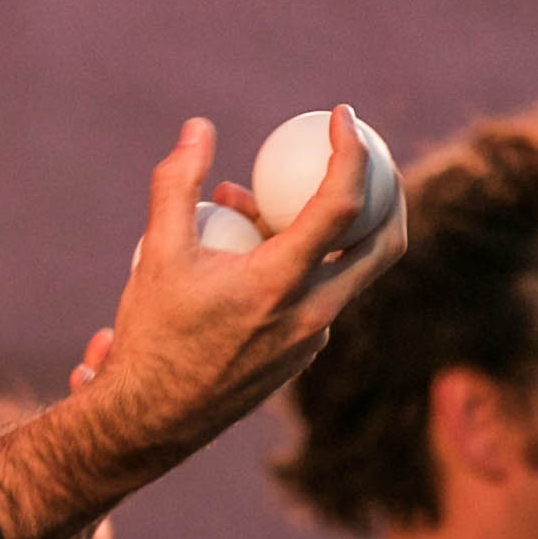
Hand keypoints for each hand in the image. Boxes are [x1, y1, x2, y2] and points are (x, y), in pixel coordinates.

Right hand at [0, 113, 410, 538]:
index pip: (344, 205)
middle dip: (387, 190)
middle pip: (383, 243)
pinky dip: (301, 263)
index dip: (352, 151)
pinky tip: (245, 251)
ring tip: (247, 207)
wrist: (150, 421)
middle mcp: (312, 315)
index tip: (342, 117)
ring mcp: (313, 341)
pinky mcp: (302, 356)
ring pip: (349, 271)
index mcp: (281, 284)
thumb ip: (176, 184)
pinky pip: (320, 296)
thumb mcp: (156, 253)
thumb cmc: (152, 336)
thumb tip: (198, 128)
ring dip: (326, 228)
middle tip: (361, 153)